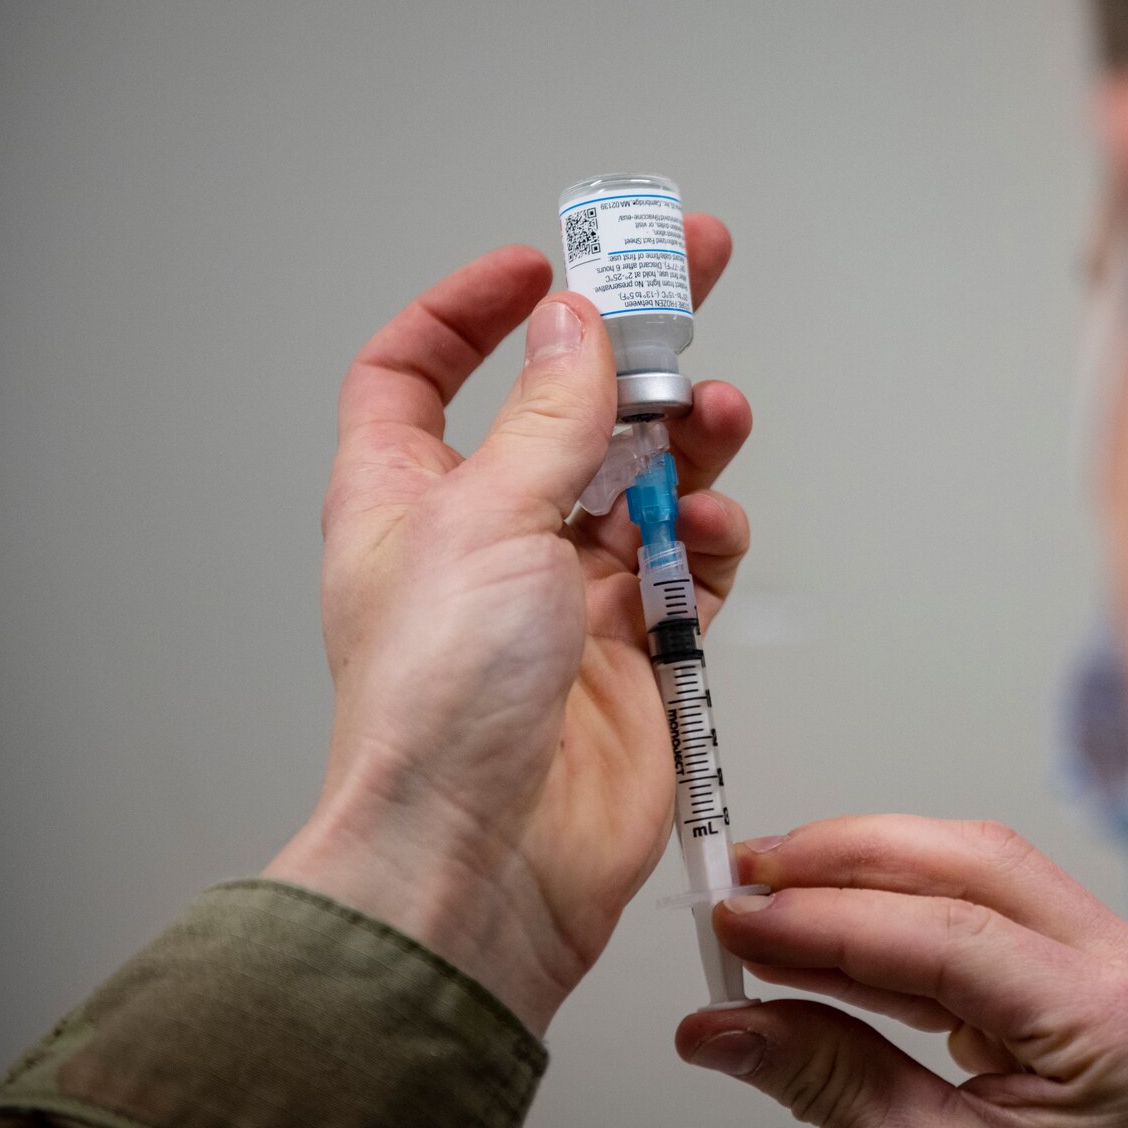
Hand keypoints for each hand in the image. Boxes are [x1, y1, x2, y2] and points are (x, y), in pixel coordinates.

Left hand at [265, 224, 750, 1033]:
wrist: (491, 859)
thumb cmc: (440, 711)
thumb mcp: (487, 522)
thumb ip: (549, 416)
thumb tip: (576, 325)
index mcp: (409, 498)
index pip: (417, 374)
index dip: (471, 311)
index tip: (542, 267)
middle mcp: (486, 537)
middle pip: (562, 409)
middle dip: (630, 347)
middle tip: (693, 276)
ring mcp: (562, 593)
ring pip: (642, 481)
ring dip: (686, 444)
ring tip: (717, 422)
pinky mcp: (633, 651)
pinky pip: (686, 568)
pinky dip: (709, 543)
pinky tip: (710, 541)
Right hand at [675, 816, 1127, 1127]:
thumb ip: (831, 1084)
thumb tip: (727, 1026)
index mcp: (1112, 1022)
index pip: (954, 930)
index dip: (830, 915)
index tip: (741, 915)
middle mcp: (1124, 974)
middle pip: (971, 867)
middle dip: (845, 862)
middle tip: (746, 876)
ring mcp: (1103, 972)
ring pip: (972, 878)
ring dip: (860, 882)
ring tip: (766, 901)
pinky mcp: (1069, 987)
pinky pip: (974, 925)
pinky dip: (888, 928)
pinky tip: (819, 942)